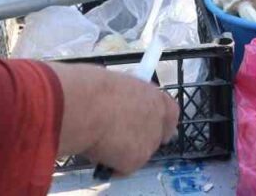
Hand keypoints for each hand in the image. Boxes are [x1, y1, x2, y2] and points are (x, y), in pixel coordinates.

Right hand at [49, 63, 179, 174]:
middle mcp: (159, 120)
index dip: (158, 121)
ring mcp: (150, 142)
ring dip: (124, 152)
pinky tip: (97, 151)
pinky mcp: (137, 160)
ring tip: (100, 141)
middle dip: (140, 140)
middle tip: (119, 141)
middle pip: (156, 136)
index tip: (145, 124)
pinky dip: (110, 164)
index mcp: (155, 97)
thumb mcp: (118, 86)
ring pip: (138, 153)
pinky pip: (122, 167)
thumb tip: (121, 108)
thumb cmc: (94, 89)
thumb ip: (128, 100)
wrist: (86, 106)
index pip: (169, 112)